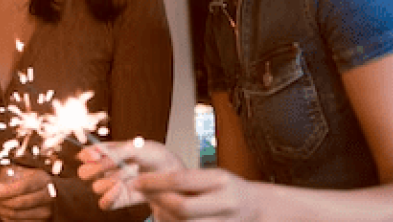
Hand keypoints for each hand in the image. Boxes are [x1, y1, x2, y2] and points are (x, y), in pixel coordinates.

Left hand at [0, 165, 52, 220]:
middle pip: (17, 204)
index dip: (3, 191)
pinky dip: (5, 217)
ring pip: (15, 215)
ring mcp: (46, 213)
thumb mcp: (20, 172)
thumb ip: (6, 178)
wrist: (49, 193)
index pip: (21, 187)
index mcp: (43, 180)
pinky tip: (2, 209)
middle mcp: (48, 197)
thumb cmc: (30, 180)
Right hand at [78, 139, 182, 209]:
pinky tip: (119, 188)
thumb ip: (115, 152)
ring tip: (126, 174)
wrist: (173, 175)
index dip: (87, 154)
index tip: (92, 154)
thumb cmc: (156, 157)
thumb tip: (94, 158)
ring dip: (109, 180)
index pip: (88, 153)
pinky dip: (109, 196)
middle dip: (93, 169)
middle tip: (106, 166)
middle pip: (85, 172)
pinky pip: (105, 204)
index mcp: (108, 152)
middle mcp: (107, 169)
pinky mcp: (120, 200)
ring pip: (97, 187)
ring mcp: (113, 185)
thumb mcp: (137, 147)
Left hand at [131, 167, 259, 221]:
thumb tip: (148, 181)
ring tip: (154, 205)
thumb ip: (187, 180)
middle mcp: (225, 203)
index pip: (182, 179)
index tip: (136, 180)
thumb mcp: (213, 177)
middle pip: (181, 207)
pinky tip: (166, 216)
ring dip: (162, 215)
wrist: (257, 209)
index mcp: (222, 181)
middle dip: (156, 200)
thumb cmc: (228, 190)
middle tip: (140, 192)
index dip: (154, 181)